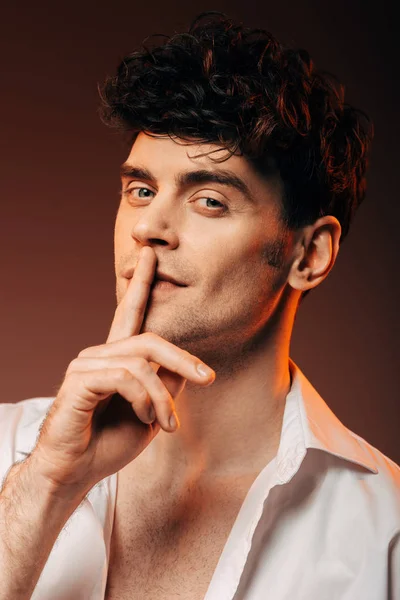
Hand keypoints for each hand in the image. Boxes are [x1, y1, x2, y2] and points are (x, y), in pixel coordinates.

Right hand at [31, 246, 215, 497]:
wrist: (77, 473)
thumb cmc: (109, 443)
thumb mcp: (151, 413)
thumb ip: (166, 386)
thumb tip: (186, 367)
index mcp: (116, 358)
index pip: (130, 312)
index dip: (142, 283)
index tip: (150, 254)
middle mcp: (100, 354)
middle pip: (151, 340)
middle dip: (184, 359)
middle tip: (208, 379)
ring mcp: (87, 364)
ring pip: (142, 363)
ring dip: (163, 398)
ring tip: (166, 424)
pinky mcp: (80, 379)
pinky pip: (126, 377)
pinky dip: (145, 399)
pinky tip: (147, 419)